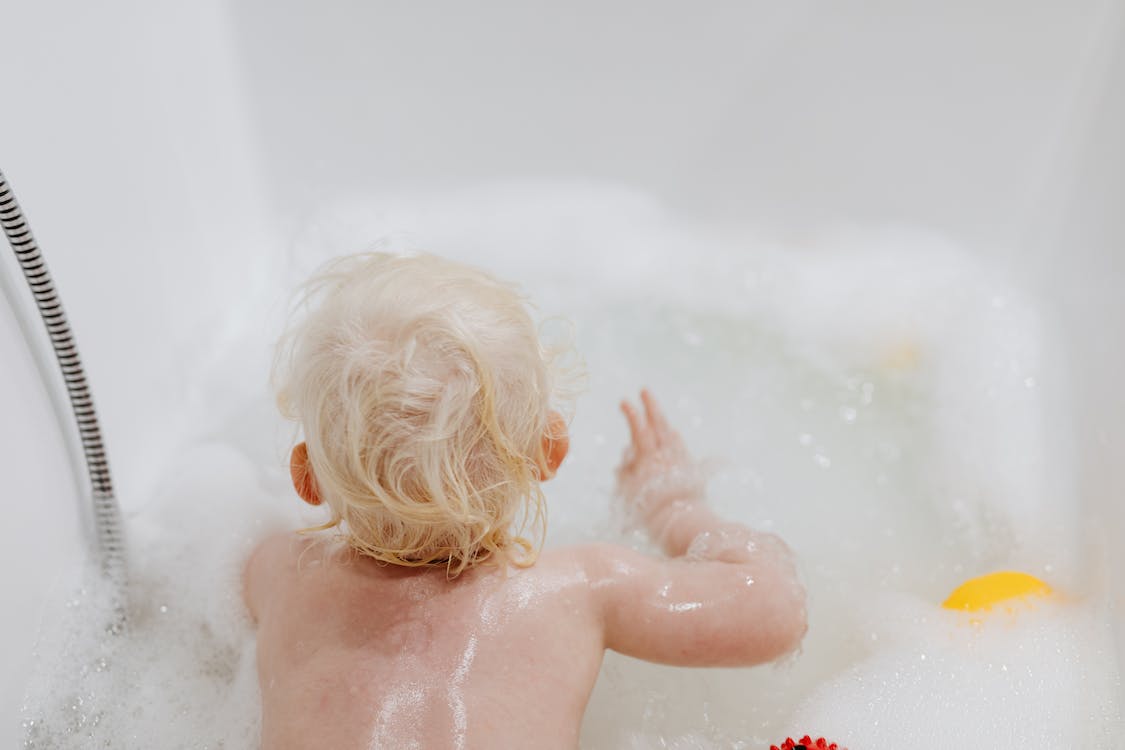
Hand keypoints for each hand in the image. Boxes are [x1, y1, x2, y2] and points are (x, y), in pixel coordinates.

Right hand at [616, 390, 703, 526]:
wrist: (683, 523)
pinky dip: (675, 438)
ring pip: (671, 435)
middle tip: (645, 391)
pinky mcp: (692, 470)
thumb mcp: (629, 494)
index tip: (625, 401)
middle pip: (659, 425)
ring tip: (658, 415)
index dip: (632, 414)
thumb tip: (625, 456)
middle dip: (651, 406)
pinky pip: (682, 447)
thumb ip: (625, 473)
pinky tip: (673, 436)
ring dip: (663, 422)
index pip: (639, 430)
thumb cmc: (650, 513)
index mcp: (650, 459)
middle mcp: (667, 455)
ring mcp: (681, 461)